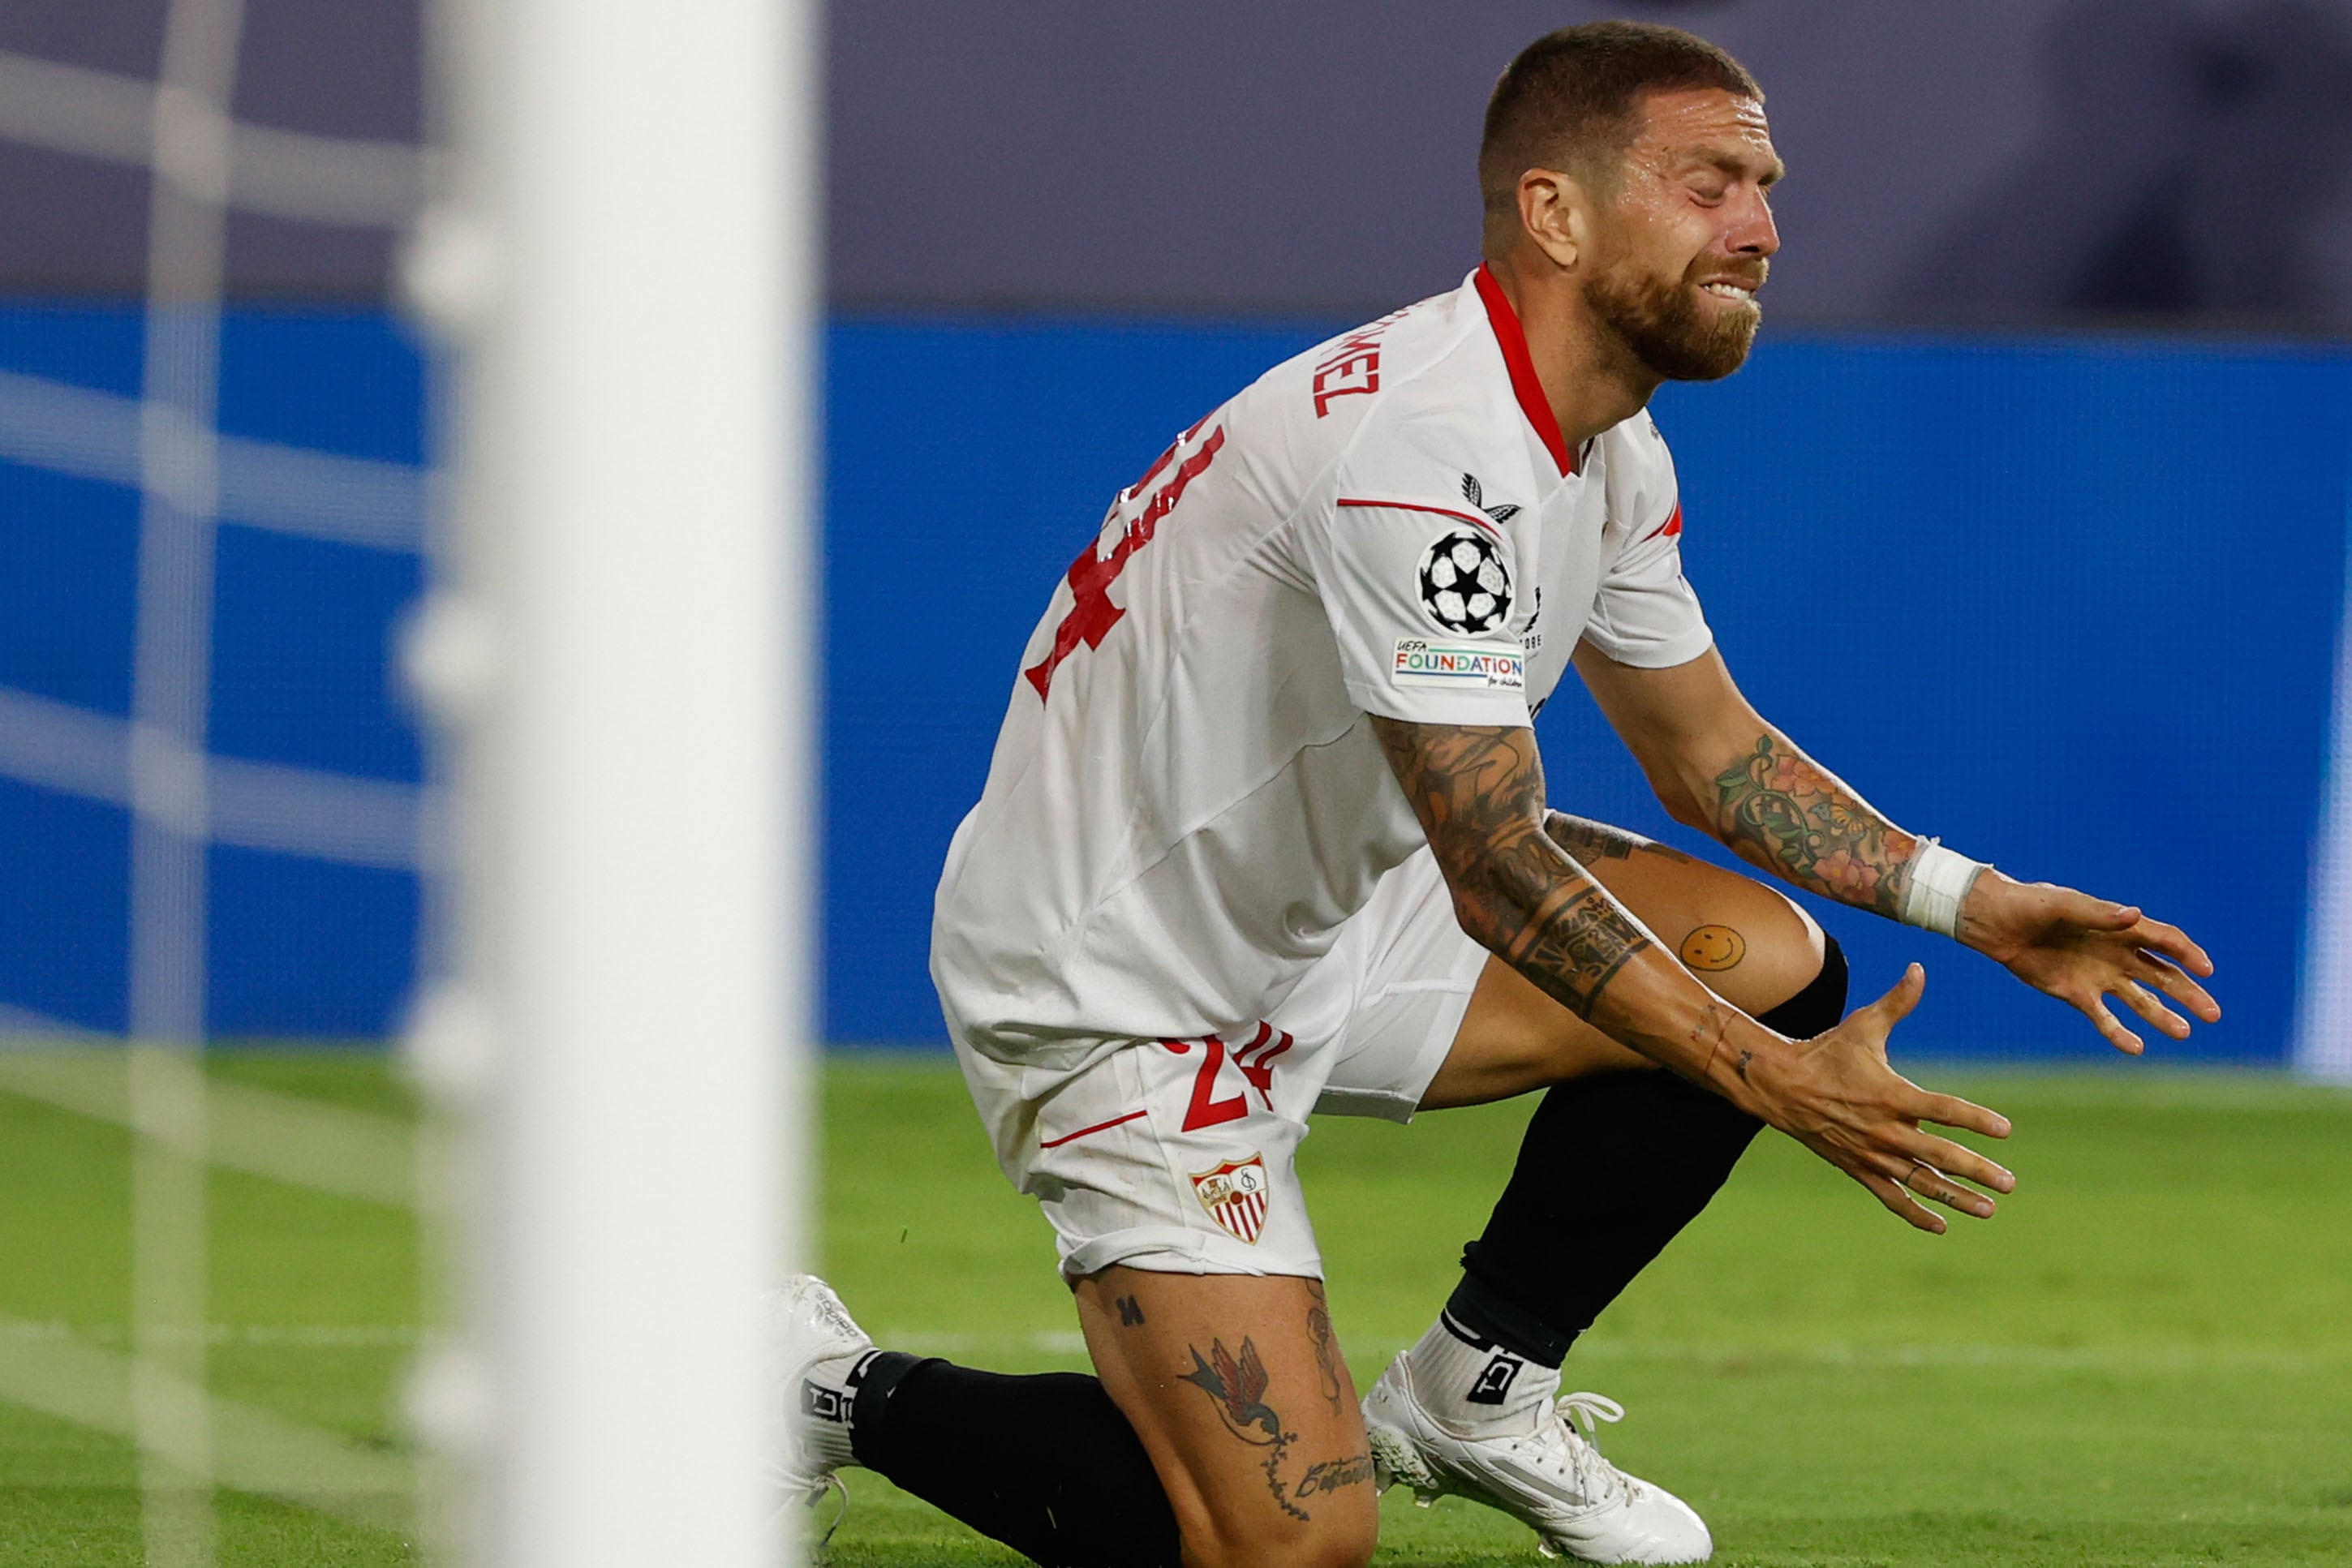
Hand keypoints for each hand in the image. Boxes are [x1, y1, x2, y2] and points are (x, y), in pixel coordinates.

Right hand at [1741, 964, 2015, 1233]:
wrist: (1779, 1086)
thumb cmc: (1826, 1052)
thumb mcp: (1862, 1026)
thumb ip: (1897, 1002)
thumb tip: (1920, 969)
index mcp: (1892, 1094)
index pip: (1944, 1110)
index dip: (1976, 1120)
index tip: (2006, 1131)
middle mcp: (1885, 1129)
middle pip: (1940, 1156)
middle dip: (1977, 1171)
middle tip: (2009, 1183)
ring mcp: (1871, 1153)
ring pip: (1920, 1182)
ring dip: (1956, 1197)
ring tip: (1989, 1208)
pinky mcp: (1858, 1168)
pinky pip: (1891, 1197)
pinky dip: (1916, 1213)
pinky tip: (1942, 1224)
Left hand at [1956, 871, 2219, 1053]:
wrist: (1995, 924)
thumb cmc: (2030, 905)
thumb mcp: (2063, 905)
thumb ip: (2098, 913)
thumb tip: (2134, 915)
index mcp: (2119, 926)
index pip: (2164, 941)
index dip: (2188, 954)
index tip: (2206, 971)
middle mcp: (2116, 953)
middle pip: (2162, 976)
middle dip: (2188, 994)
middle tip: (2213, 1015)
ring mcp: (2099, 976)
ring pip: (2140, 1000)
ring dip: (2162, 1017)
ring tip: (2184, 1033)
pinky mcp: (2077, 994)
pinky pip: (2104, 1018)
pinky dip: (2119, 1033)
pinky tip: (2137, 1048)